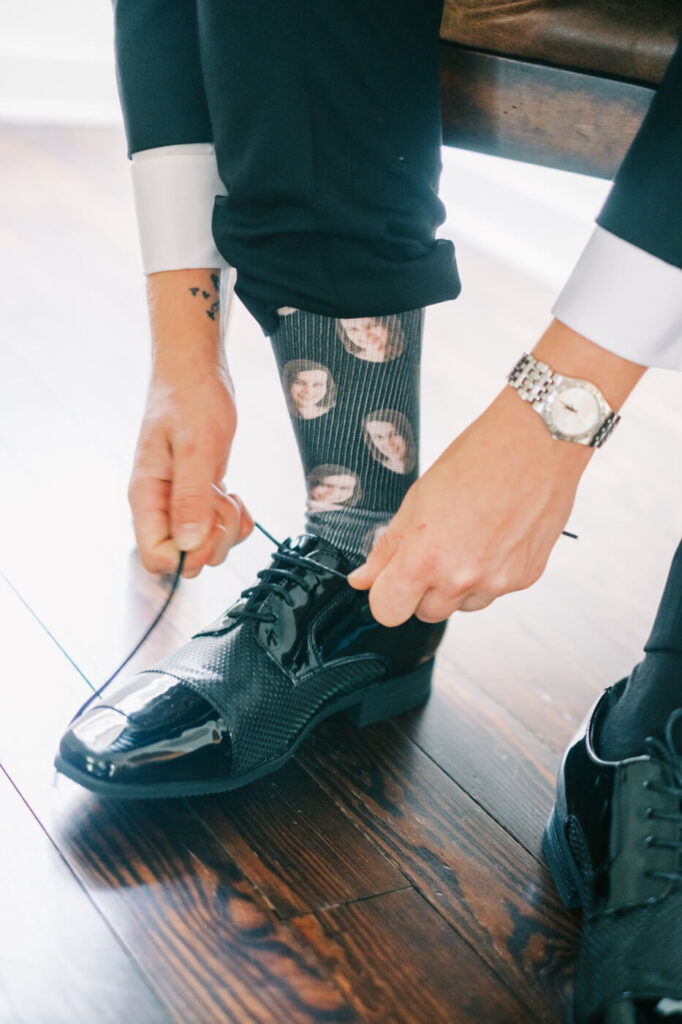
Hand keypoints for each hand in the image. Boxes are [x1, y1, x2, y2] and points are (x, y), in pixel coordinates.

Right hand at [127, 364, 253, 578]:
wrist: (195, 372)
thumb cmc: (190, 399)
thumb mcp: (196, 446)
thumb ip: (190, 496)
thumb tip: (187, 543)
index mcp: (147, 497)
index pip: (156, 557)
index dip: (188, 554)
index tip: (209, 525)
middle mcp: (160, 506)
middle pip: (185, 558)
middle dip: (214, 540)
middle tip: (221, 501)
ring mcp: (178, 503)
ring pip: (204, 545)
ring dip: (226, 527)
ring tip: (226, 492)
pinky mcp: (198, 497)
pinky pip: (217, 528)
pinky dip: (234, 520)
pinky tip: (233, 494)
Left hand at [346, 386, 592, 625]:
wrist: (537, 442)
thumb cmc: (477, 460)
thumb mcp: (417, 499)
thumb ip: (388, 547)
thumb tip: (363, 579)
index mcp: (425, 557)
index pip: (388, 611)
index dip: (385, 594)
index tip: (390, 579)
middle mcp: (461, 578)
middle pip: (425, 613)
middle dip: (421, 589)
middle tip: (433, 548)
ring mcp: (497, 582)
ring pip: (461, 606)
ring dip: (457, 585)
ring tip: (468, 537)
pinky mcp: (525, 578)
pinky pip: (494, 591)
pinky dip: (489, 572)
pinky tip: (494, 535)